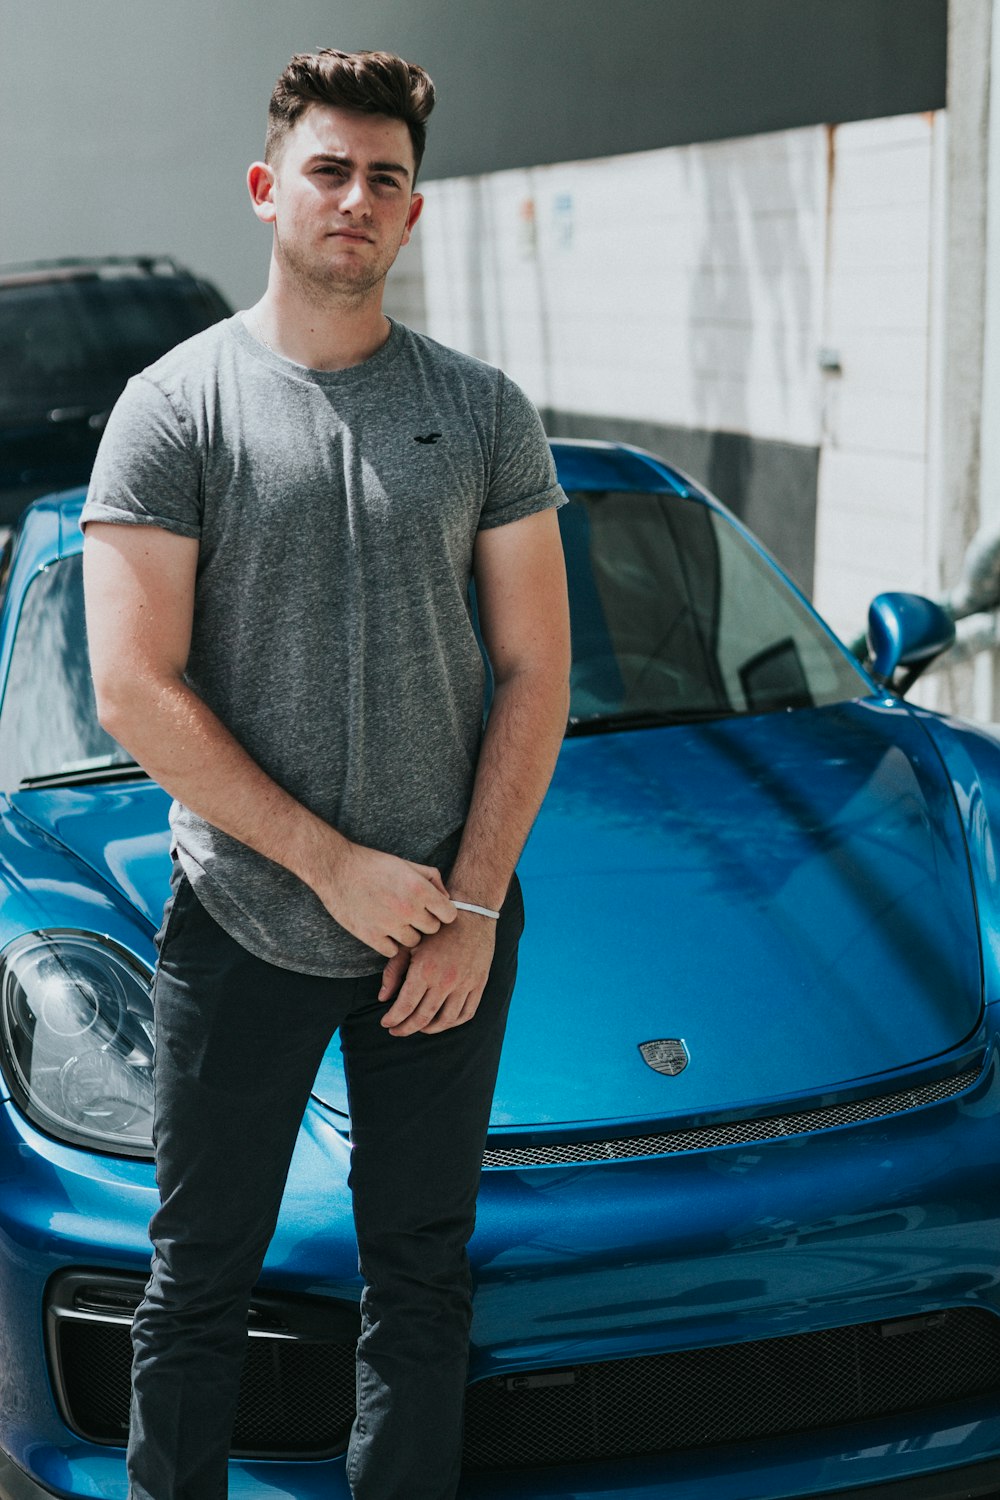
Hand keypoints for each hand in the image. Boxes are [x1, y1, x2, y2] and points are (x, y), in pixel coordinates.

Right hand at [315, 842, 456, 958]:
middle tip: (410, 913)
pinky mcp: (371, 936)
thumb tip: (446, 898)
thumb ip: (432, 878)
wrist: (336, 868)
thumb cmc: (373, 864)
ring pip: (413, 942)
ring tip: (394, 919)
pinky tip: (382, 928)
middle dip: (424, 922)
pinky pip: (392, 951)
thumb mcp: (407, 864)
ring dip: (407, 934)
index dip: (443, 913)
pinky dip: (389, 943)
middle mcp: (408, 908)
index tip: (433, 910)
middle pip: (433, 929)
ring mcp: (389, 924)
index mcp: (420, 889)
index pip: (449, 915)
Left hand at [378, 912, 496, 1034]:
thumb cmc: (436, 927)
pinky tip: (442, 1021)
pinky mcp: (479, 984)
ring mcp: (464, 984)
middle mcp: (445, 981)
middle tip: (396, 1030)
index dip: (393, 1020)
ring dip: (429, 1029)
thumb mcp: (409, 945)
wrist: (471, 913)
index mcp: (425, 971)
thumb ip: (394, 972)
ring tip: (418, 1027)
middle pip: (423, 1018)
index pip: (405, 1007)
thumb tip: (383, 998)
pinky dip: (453, 1023)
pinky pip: (467, 1013)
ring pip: (446, 1021)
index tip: (385, 1023)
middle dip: (406, 1028)